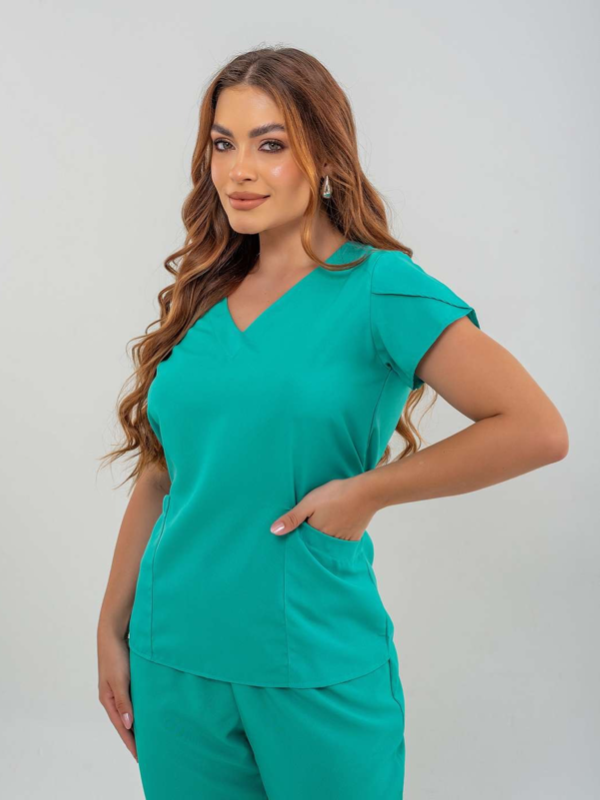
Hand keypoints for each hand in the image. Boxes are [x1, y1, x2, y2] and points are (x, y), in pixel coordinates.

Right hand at [97, 624, 137, 762]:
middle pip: (125, 722)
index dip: (131, 742)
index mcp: (108, 700)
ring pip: (130, 712)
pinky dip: (141, 709)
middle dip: (135, 737)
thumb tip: (128, 725)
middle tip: (148, 751)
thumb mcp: (120, 680)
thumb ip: (124, 702)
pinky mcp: (126, 681)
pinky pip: (134, 700)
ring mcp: (119, 689)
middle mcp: (112, 697)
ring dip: (139, 723)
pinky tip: (150, 712)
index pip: (121, 728)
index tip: (140, 757)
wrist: (113, 633)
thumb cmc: (116, 656)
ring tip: (151, 736)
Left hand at [270, 475, 377, 540]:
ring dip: (322, 541)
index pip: (301, 543)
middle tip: (307, 530)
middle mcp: (328, 543)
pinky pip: (340, 543)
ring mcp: (342, 542)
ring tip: (320, 529)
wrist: (367, 492)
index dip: (295, 539)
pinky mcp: (353, 538)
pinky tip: (334, 528)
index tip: (291, 535)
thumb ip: (292, 518)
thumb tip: (273, 531)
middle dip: (309, 542)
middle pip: (314, 546)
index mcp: (316, 535)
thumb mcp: (309, 502)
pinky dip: (335, 539)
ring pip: (327, 545)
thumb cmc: (336, 495)